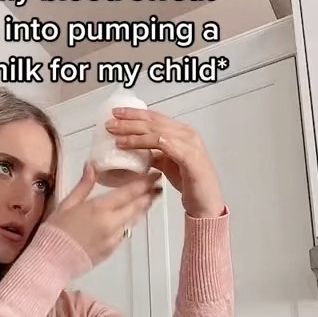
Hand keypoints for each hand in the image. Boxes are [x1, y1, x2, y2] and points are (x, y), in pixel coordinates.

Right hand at [45, 161, 160, 267]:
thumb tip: (92, 165)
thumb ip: (83, 185)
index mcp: (99, 208)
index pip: (129, 192)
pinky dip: (129, 223)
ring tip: (149, 199)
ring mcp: (114, 238)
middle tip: (158, 187)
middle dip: (149, 195)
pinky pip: (125, 233)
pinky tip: (130, 218)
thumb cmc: (55, 230)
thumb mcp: (67, 203)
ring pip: (133, 220)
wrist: (52, 260)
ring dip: (142, 209)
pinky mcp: (112, 250)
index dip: (144, 183)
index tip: (155, 175)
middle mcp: (111, 223)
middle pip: (136, 206)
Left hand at [106, 107, 224, 218]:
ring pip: (157, 131)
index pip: (156, 118)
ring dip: (134, 132)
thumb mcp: (168, 165)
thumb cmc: (191, 184)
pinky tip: (131, 144)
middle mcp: (187, 135)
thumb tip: (135, 150)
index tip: (117, 113)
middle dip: (130, 120)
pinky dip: (145, 143)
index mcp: (182, 134)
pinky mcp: (189, 157)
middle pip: (154, 121)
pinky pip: (164, 145)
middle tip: (111, 121)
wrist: (206, 203)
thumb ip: (155, 154)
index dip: (135, 114)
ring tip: (116, 134)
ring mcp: (189, 144)